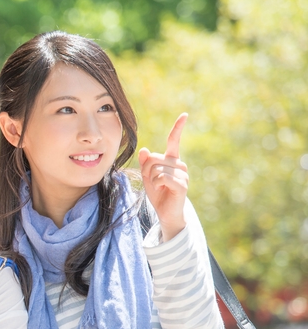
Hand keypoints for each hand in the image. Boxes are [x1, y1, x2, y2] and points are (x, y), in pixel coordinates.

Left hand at [139, 113, 189, 240]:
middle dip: (147, 171)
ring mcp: (182, 174)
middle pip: (153, 158)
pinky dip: (157, 184)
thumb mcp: (147, 177)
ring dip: (151, 180)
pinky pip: (162, 177)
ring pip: (156, 169)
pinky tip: (162, 190)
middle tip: (153, 182)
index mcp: (171, 160)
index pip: (174, 141)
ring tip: (160, 188)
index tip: (185, 115)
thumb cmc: (158, 193)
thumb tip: (144, 149)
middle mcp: (179, 165)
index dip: (178, 128)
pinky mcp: (182, 184)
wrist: (166, 212)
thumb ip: (145, 164)